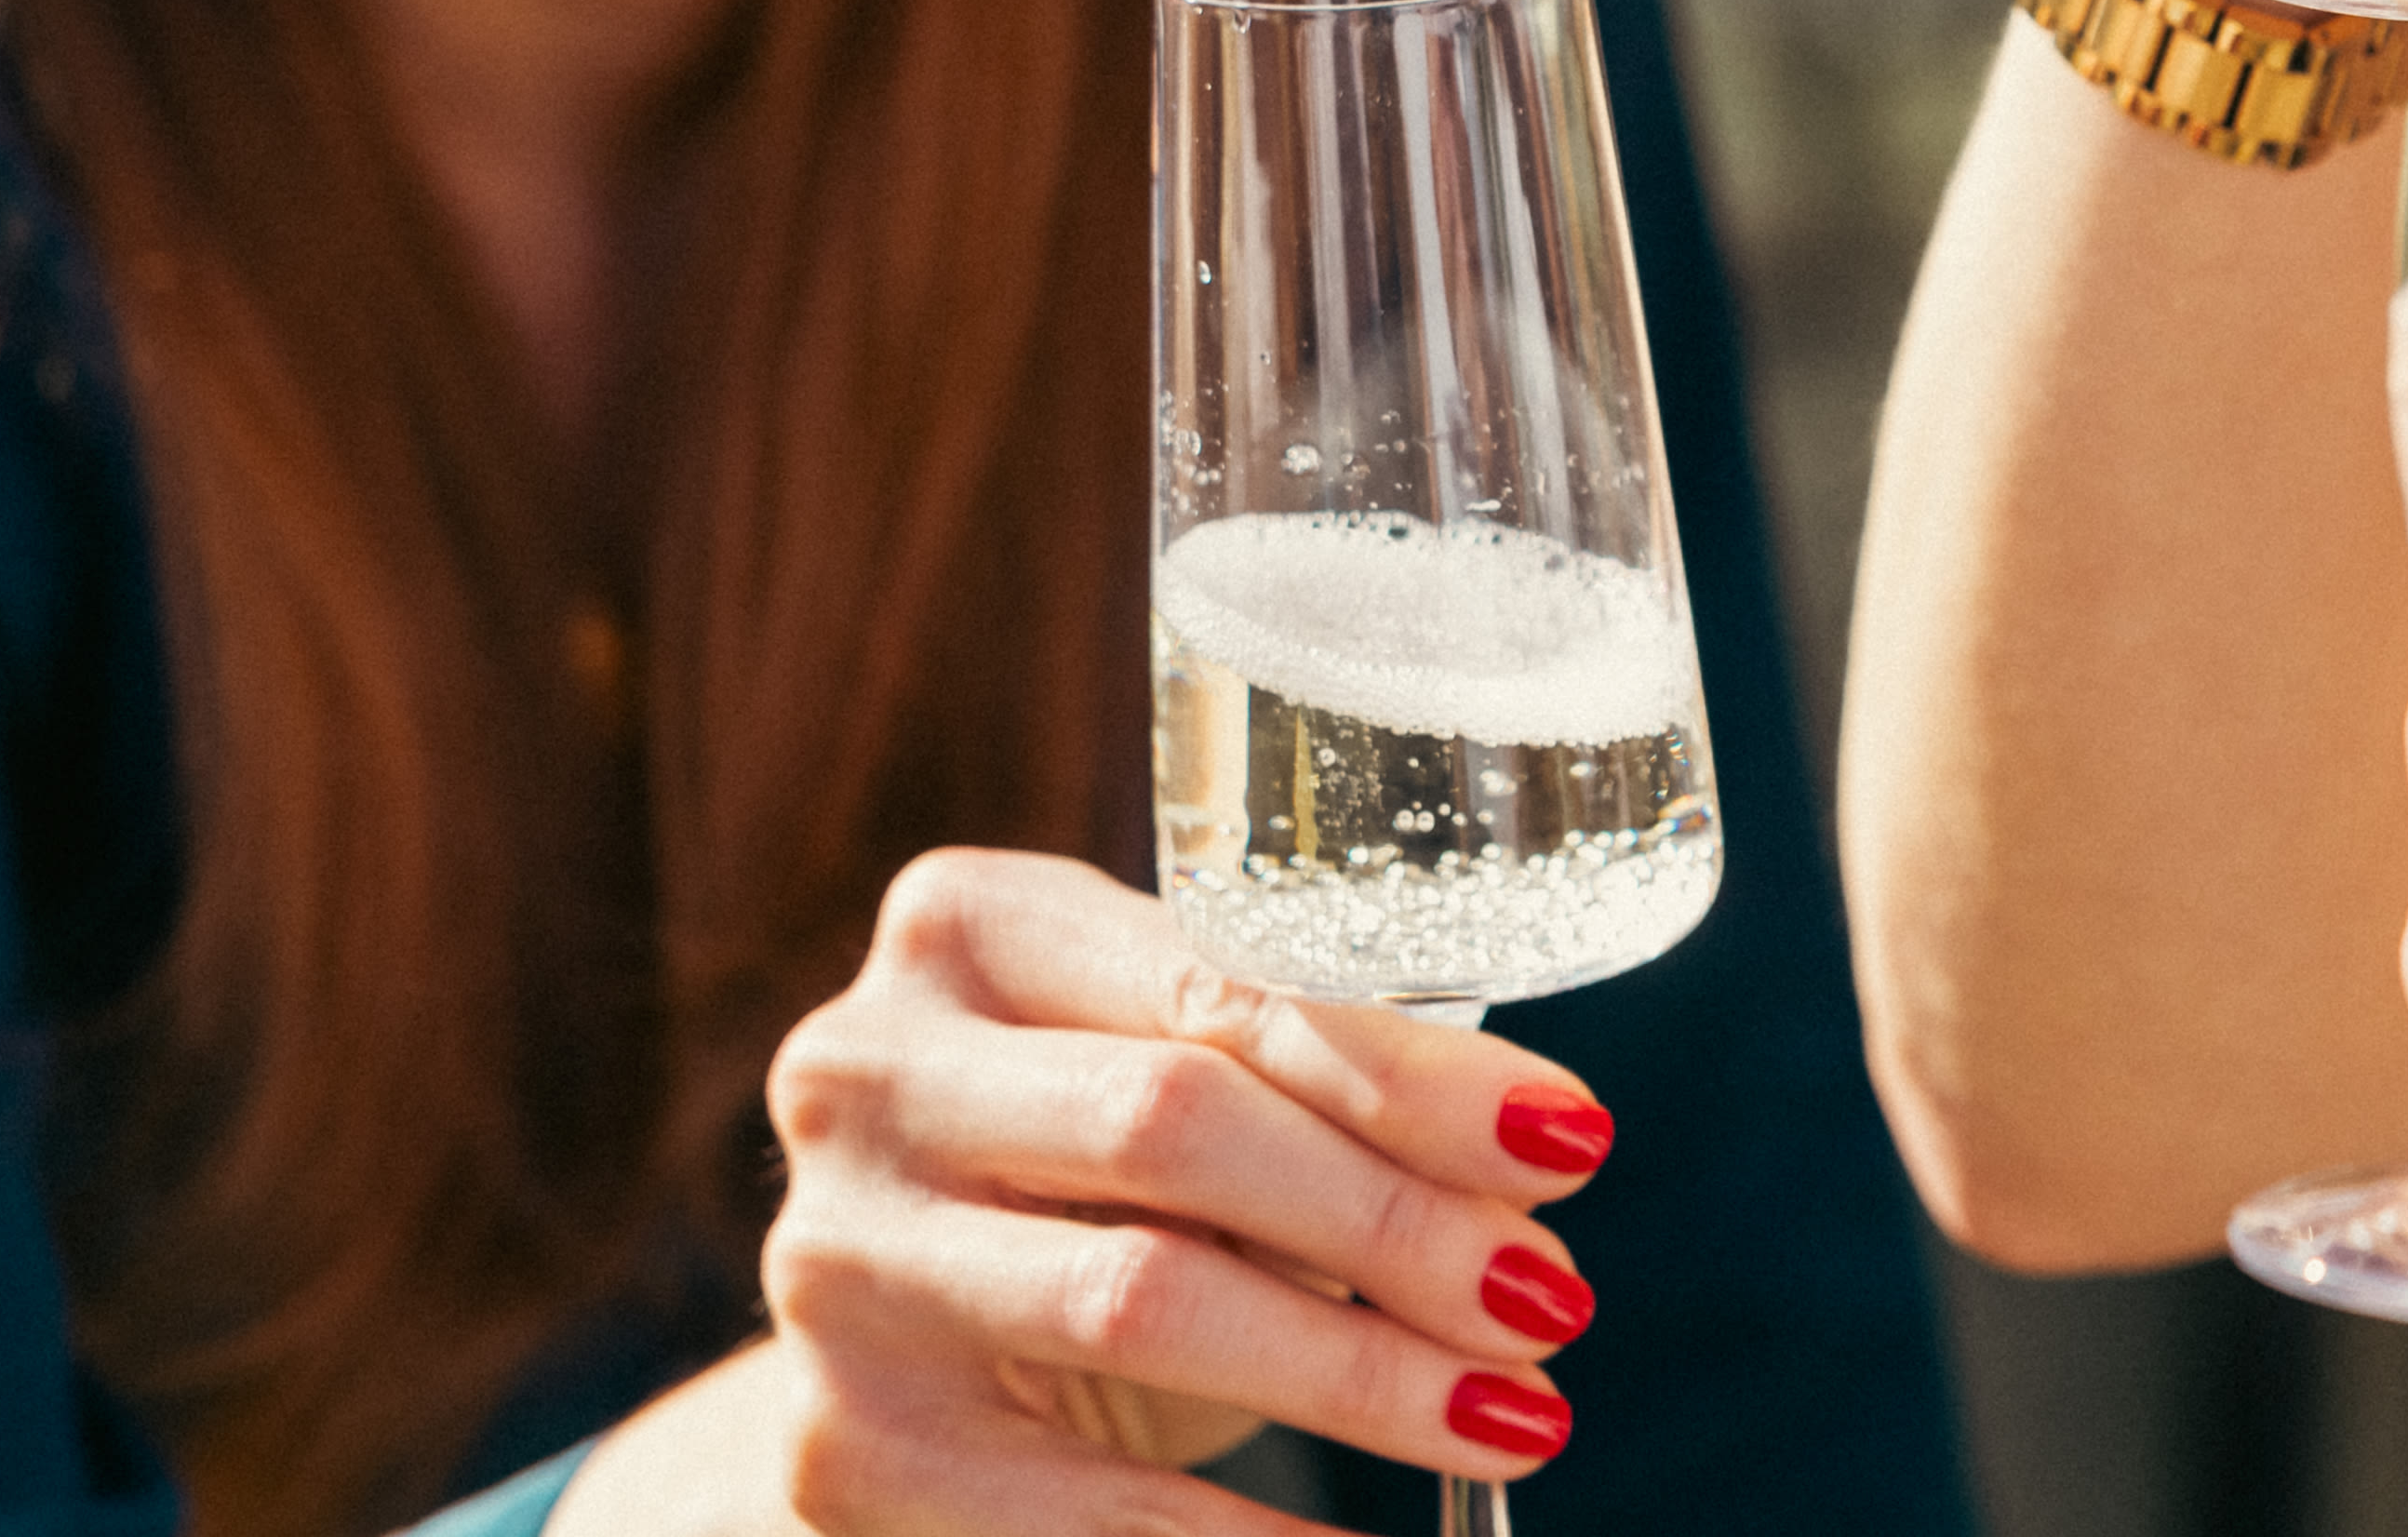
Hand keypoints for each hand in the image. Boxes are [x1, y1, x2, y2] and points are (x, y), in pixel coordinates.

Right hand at [690, 851, 1611, 1528]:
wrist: (897, 1337)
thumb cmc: (1086, 1180)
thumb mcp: (1179, 1090)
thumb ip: (1316, 1086)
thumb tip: (1538, 1167)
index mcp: (969, 928)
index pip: (1225, 984)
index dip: (1411, 1074)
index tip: (1572, 1141)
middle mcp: (866, 1075)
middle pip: (1173, 1125)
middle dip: (1394, 1222)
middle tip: (1551, 1300)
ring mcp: (835, 1263)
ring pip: (1140, 1300)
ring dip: (1360, 1374)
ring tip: (1513, 1418)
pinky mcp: (840, 1445)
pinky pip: (1084, 1508)